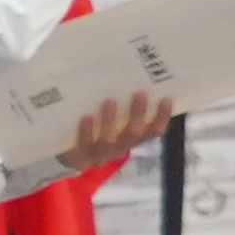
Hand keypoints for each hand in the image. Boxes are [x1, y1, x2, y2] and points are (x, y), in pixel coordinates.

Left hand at [59, 85, 174, 175]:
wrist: (68, 157)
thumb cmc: (95, 131)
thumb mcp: (112, 121)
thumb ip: (121, 106)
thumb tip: (130, 76)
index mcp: (130, 140)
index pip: (153, 131)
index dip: (162, 117)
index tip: (166, 99)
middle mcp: (119, 148)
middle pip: (133, 134)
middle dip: (138, 114)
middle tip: (139, 93)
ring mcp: (99, 155)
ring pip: (108, 141)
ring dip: (110, 121)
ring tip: (109, 101)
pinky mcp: (80, 158)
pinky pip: (84, 146)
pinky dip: (86, 131)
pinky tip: (86, 117)